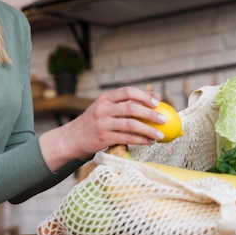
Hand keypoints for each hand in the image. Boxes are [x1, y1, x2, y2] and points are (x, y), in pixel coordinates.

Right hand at [38, 86, 164, 170]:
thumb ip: (127, 103)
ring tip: (160, 135)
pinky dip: (141, 140)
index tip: (157, 103)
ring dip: (148, 130)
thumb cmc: (94, 122)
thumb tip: (156, 97)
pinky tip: (149, 142)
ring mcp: (102, 124)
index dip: (143, 96)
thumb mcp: (105, 109)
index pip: (127, 91)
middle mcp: (103, 109)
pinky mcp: (104, 138)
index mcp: (104, 98)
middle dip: (150, 114)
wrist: (71, 139)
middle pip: (131, 108)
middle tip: (164, 119)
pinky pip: (127, 138)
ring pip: (131, 125)